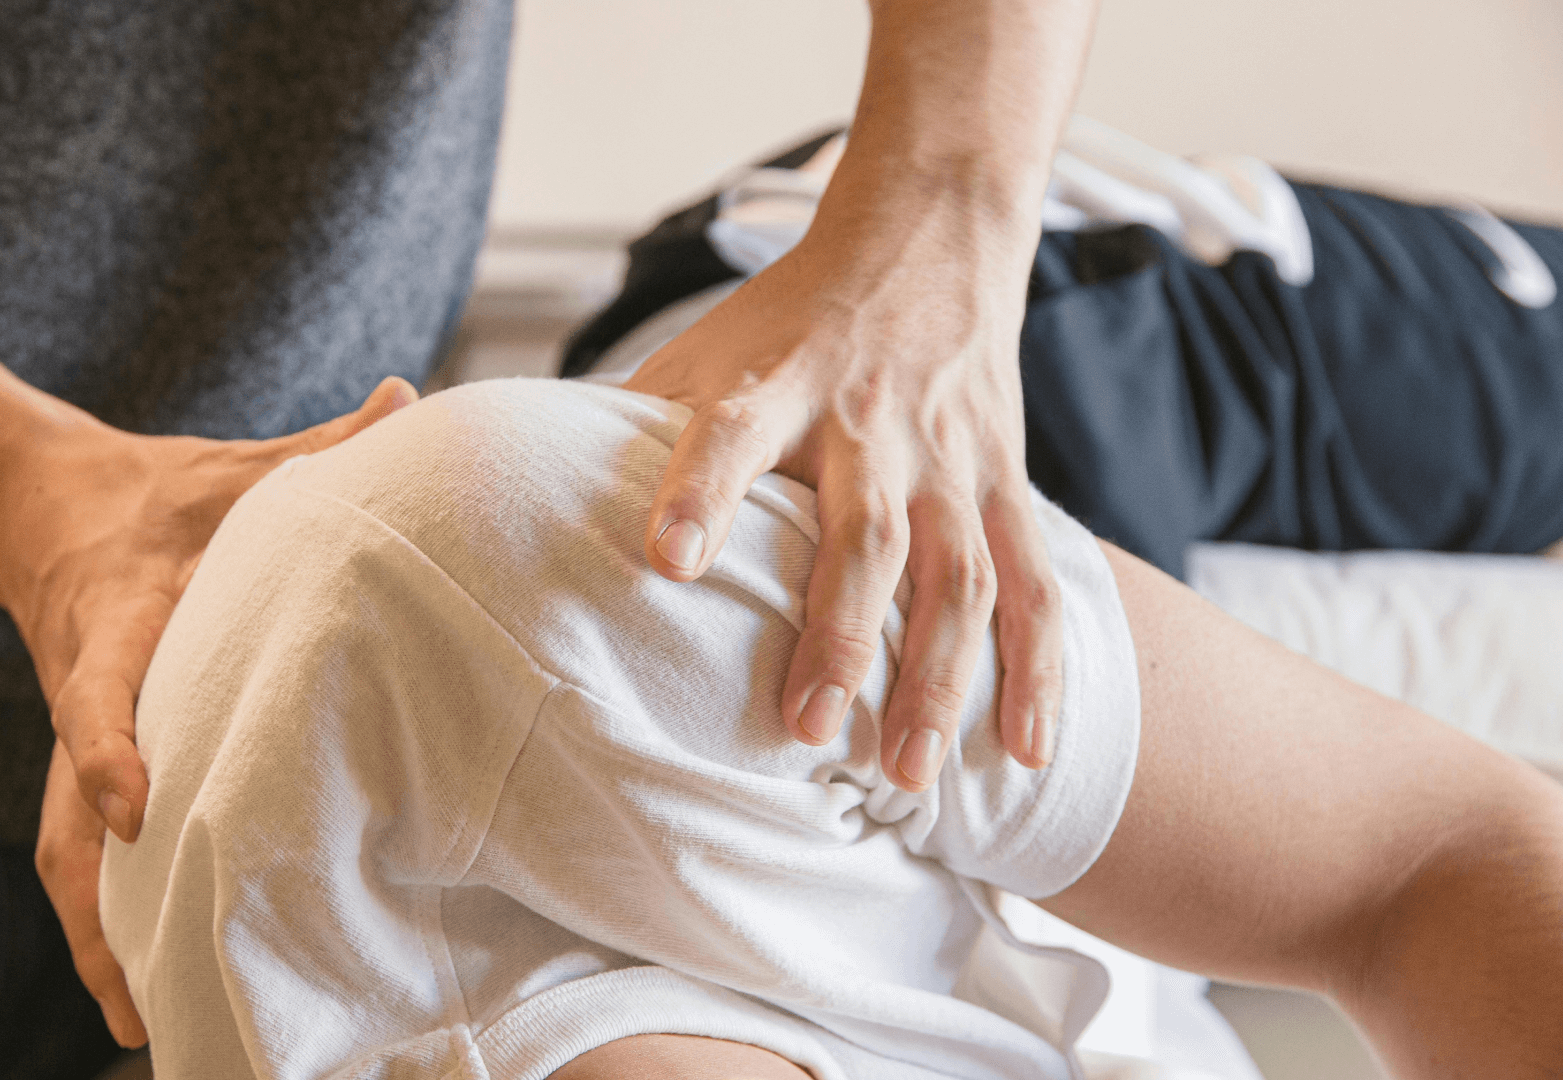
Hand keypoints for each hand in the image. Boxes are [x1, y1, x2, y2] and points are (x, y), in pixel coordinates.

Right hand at [24, 376, 416, 1043]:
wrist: (51, 506)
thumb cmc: (168, 493)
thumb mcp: (238, 465)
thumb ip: (319, 446)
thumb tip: (408, 399)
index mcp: (117, 619)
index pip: (94, 690)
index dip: (102, 748)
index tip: (129, 809)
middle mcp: (85, 692)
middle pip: (61, 813)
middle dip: (93, 902)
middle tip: (136, 990)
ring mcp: (72, 738)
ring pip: (61, 851)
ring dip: (94, 935)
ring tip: (140, 1021)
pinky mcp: (83, 761)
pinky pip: (80, 847)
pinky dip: (105, 915)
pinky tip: (145, 976)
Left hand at [623, 240, 1060, 793]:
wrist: (925, 239)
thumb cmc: (788, 320)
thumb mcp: (704, 350)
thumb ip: (635, 430)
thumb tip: (527, 508)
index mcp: (776, 386)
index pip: (730, 435)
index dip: (700, 494)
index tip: (668, 561)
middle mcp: (869, 425)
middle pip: (864, 536)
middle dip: (838, 636)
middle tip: (803, 729)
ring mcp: (948, 459)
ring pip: (958, 576)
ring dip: (936, 679)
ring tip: (903, 774)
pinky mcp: (1006, 482)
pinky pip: (1033, 583)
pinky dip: (1036, 669)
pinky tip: (1025, 751)